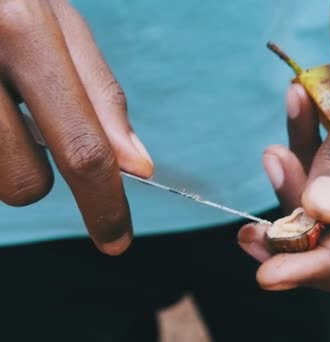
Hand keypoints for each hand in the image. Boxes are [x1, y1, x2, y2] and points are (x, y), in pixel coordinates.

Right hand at [0, 0, 152, 254]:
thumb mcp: (57, 23)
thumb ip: (100, 93)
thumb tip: (138, 166)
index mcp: (22, 32)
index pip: (81, 145)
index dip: (104, 203)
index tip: (117, 239)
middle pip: (26, 181)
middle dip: (36, 176)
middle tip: (21, 129)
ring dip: (1, 157)